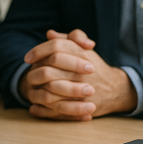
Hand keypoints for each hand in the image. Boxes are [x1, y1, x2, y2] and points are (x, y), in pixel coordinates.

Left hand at [19, 29, 136, 120]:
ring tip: (31, 89)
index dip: (38, 51)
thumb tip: (50, 34)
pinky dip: (43, 109)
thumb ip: (68, 39)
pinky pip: (57, 108)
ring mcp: (81, 89)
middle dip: (34, 73)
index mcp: (80, 53)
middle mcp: (81, 71)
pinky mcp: (82, 106)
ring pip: (51, 89)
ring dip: (37, 90)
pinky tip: (35, 107)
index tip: (27, 58)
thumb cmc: (94, 66)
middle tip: (28, 75)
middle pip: (49, 69)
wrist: (115, 89)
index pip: (55, 47)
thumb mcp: (83, 49)